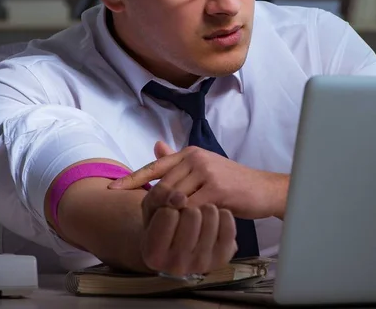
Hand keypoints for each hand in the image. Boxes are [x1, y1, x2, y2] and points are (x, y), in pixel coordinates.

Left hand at [109, 142, 288, 219]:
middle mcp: (195, 158)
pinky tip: (179, 228)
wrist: (262, 189)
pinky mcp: (217, 189)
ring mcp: (206, 172)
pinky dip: (182, 219)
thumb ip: (178, 161)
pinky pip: (190, 208)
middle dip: (150, 204)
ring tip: (160, 227)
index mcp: (189, 152)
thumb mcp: (204, 167)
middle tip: (143, 220)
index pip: (155, 166)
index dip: (132, 178)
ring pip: (173, 197)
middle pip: (161, 185)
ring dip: (165, 214)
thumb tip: (156, 147)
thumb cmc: (231, 182)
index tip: (113, 189)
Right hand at [139, 183, 237, 275]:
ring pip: (211, 214)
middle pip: (192, 214)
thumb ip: (159, 196)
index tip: (170, 215)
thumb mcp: (151, 208)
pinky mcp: (222, 258)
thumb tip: (180, 197)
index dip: (169, 207)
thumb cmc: (161, 224)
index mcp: (154, 255)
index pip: (169, 213)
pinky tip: (213, 220)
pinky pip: (228, 222)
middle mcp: (177, 265)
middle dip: (189, 207)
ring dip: (205, 208)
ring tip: (199, 217)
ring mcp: (202, 264)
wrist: (179, 246)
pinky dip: (222, 213)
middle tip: (186, 215)